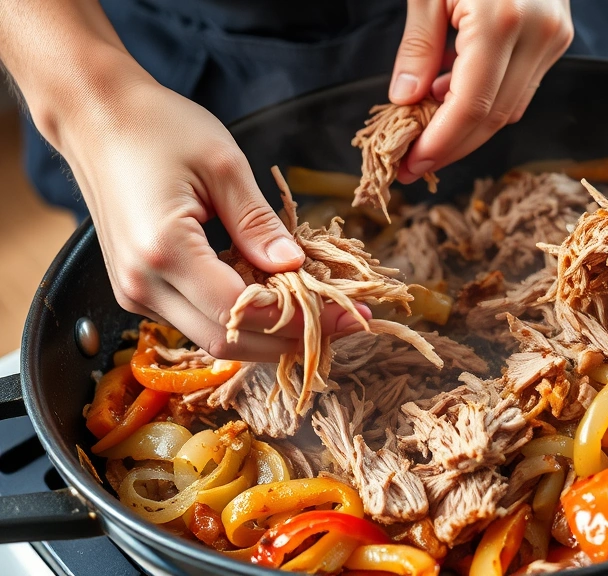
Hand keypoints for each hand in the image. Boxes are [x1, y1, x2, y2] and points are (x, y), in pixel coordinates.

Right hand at [59, 76, 366, 360]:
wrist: (95, 116)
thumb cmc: (155, 127)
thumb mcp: (222, 164)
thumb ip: (258, 222)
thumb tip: (295, 266)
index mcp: (164, 251)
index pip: (244, 310)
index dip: (302, 321)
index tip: (351, 315)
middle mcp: (142, 284)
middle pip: (228, 340)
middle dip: (290, 339)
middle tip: (344, 324)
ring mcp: (135, 291)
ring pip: (212, 337)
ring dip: (268, 333)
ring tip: (320, 314)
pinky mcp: (138, 288)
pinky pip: (197, 318)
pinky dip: (241, 317)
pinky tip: (278, 298)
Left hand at [390, 0, 573, 182]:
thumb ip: (418, 46)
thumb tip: (406, 100)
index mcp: (501, 20)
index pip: (473, 106)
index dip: (442, 143)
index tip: (412, 165)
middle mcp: (538, 33)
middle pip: (496, 117)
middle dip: (453, 146)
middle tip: (415, 164)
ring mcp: (554, 36)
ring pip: (512, 108)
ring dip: (469, 128)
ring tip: (427, 133)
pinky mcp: (558, 35)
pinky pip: (521, 86)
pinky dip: (487, 101)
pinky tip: (453, 97)